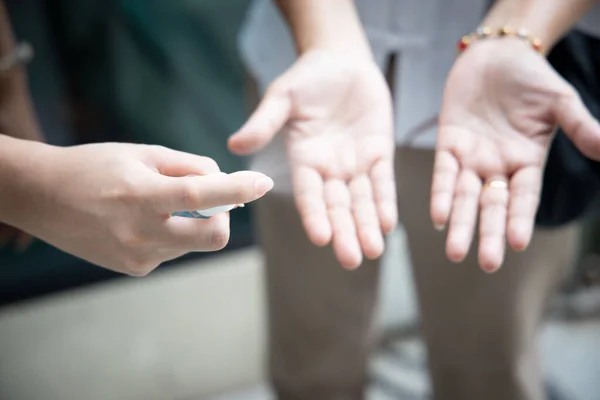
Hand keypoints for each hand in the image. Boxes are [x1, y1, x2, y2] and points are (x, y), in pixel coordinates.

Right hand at [5, 143, 273, 275]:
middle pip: (212, 238)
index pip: (199, 196)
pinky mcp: (135, 269)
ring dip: (194, 223)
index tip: (263, 182)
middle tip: (214, 200)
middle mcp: (139, 233)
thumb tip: (223, 180)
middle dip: (223, 218)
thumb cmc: (94, 166)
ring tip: (161, 203)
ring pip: (193, 243)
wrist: (42, 198)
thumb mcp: (142, 153)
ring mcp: (137, 257)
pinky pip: (174, 251)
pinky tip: (145, 220)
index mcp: (139, 195)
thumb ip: (187, 167)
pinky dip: (173, 234)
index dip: (236, 190)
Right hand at [229, 50, 396, 268]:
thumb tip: (234, 144)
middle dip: (345, 232)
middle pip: (337, 206)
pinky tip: (389, 223)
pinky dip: (386, 201)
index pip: (309, 194)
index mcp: (303, 159)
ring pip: (362, 200)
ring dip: (367, 225)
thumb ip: (264, 122)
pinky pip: (383, 182)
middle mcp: (328, 168)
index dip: (315, 215)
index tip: (321, 238)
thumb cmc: (307, 77)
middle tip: (352, 259)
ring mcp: (354, 163)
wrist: (342, 60)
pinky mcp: (378, 153)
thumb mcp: (283, 96)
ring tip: (374, 250)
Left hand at [431, 38, 599, 271]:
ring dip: (461, 223)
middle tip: (487, 263)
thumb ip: (578, 125)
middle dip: (489, 234)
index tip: (518, 243)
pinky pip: (443, 174)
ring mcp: (472, 157)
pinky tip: (438, 216)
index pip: (523, 197)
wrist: (497, 54)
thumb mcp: (559, 101)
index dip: (520, 219)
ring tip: (455, 252)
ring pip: (465, 197)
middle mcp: (497, 166)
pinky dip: (441, 194)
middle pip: (493, 206)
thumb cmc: (532, 79)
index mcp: (526, 162)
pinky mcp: (448, 144)